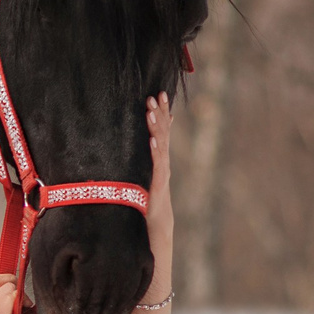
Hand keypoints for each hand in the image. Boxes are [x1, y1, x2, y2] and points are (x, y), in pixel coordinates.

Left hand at [144, 93, 172, 243]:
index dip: (163, 111)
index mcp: (161, 156)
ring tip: (149, 111)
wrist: (157, 220)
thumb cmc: (151, 195)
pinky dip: (155, 151)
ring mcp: (162, 170)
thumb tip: (151, 138)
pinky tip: (151, 140)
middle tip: (154, 95)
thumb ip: (153, 156)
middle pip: (164, 132)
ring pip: (160, 145)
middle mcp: (164, 160)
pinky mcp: (158, 182)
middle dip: (159, 113)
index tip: (160, 93)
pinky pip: (156, 164)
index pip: (163, 129)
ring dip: (155, 127)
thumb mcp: (151, 172)